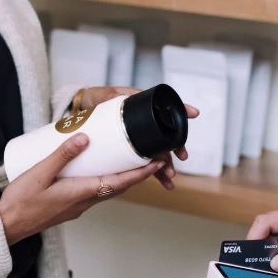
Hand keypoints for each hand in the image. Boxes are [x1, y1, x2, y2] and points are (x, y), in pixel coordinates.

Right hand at [0, 133, 163, 244]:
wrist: (6, 227)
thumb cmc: (20, 203)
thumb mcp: (39, 173)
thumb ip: (61, 155)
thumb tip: (83, 138)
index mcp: (80, 193)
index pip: (119, 182)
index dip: (140, 173)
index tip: (157, 162)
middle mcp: (83, 201)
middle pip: (118, 186)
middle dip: (137, 173)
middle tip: (152, 157)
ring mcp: (77, 206)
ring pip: (108, 190)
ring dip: (123, 178)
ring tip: (132, 161)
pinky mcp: (70, 205)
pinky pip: (95, 192)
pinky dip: (106, 180)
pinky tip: (100, 170)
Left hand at [79, 86, 199, 191]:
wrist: (83, 110)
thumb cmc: (96, 99)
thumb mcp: (105, 96)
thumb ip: (114, 97)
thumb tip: (123, 97)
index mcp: (141, 106)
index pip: (165, 108)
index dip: (181, 109)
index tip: (193, 113)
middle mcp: (144, 121)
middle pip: (166, 135)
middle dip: (175, 149)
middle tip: (180, 159)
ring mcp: (139, 136)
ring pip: (158, 151)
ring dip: (166, 165)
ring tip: (169, 178)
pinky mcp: (132, 148)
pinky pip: (146, 161)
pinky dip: (155, 171)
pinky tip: (162, 181)